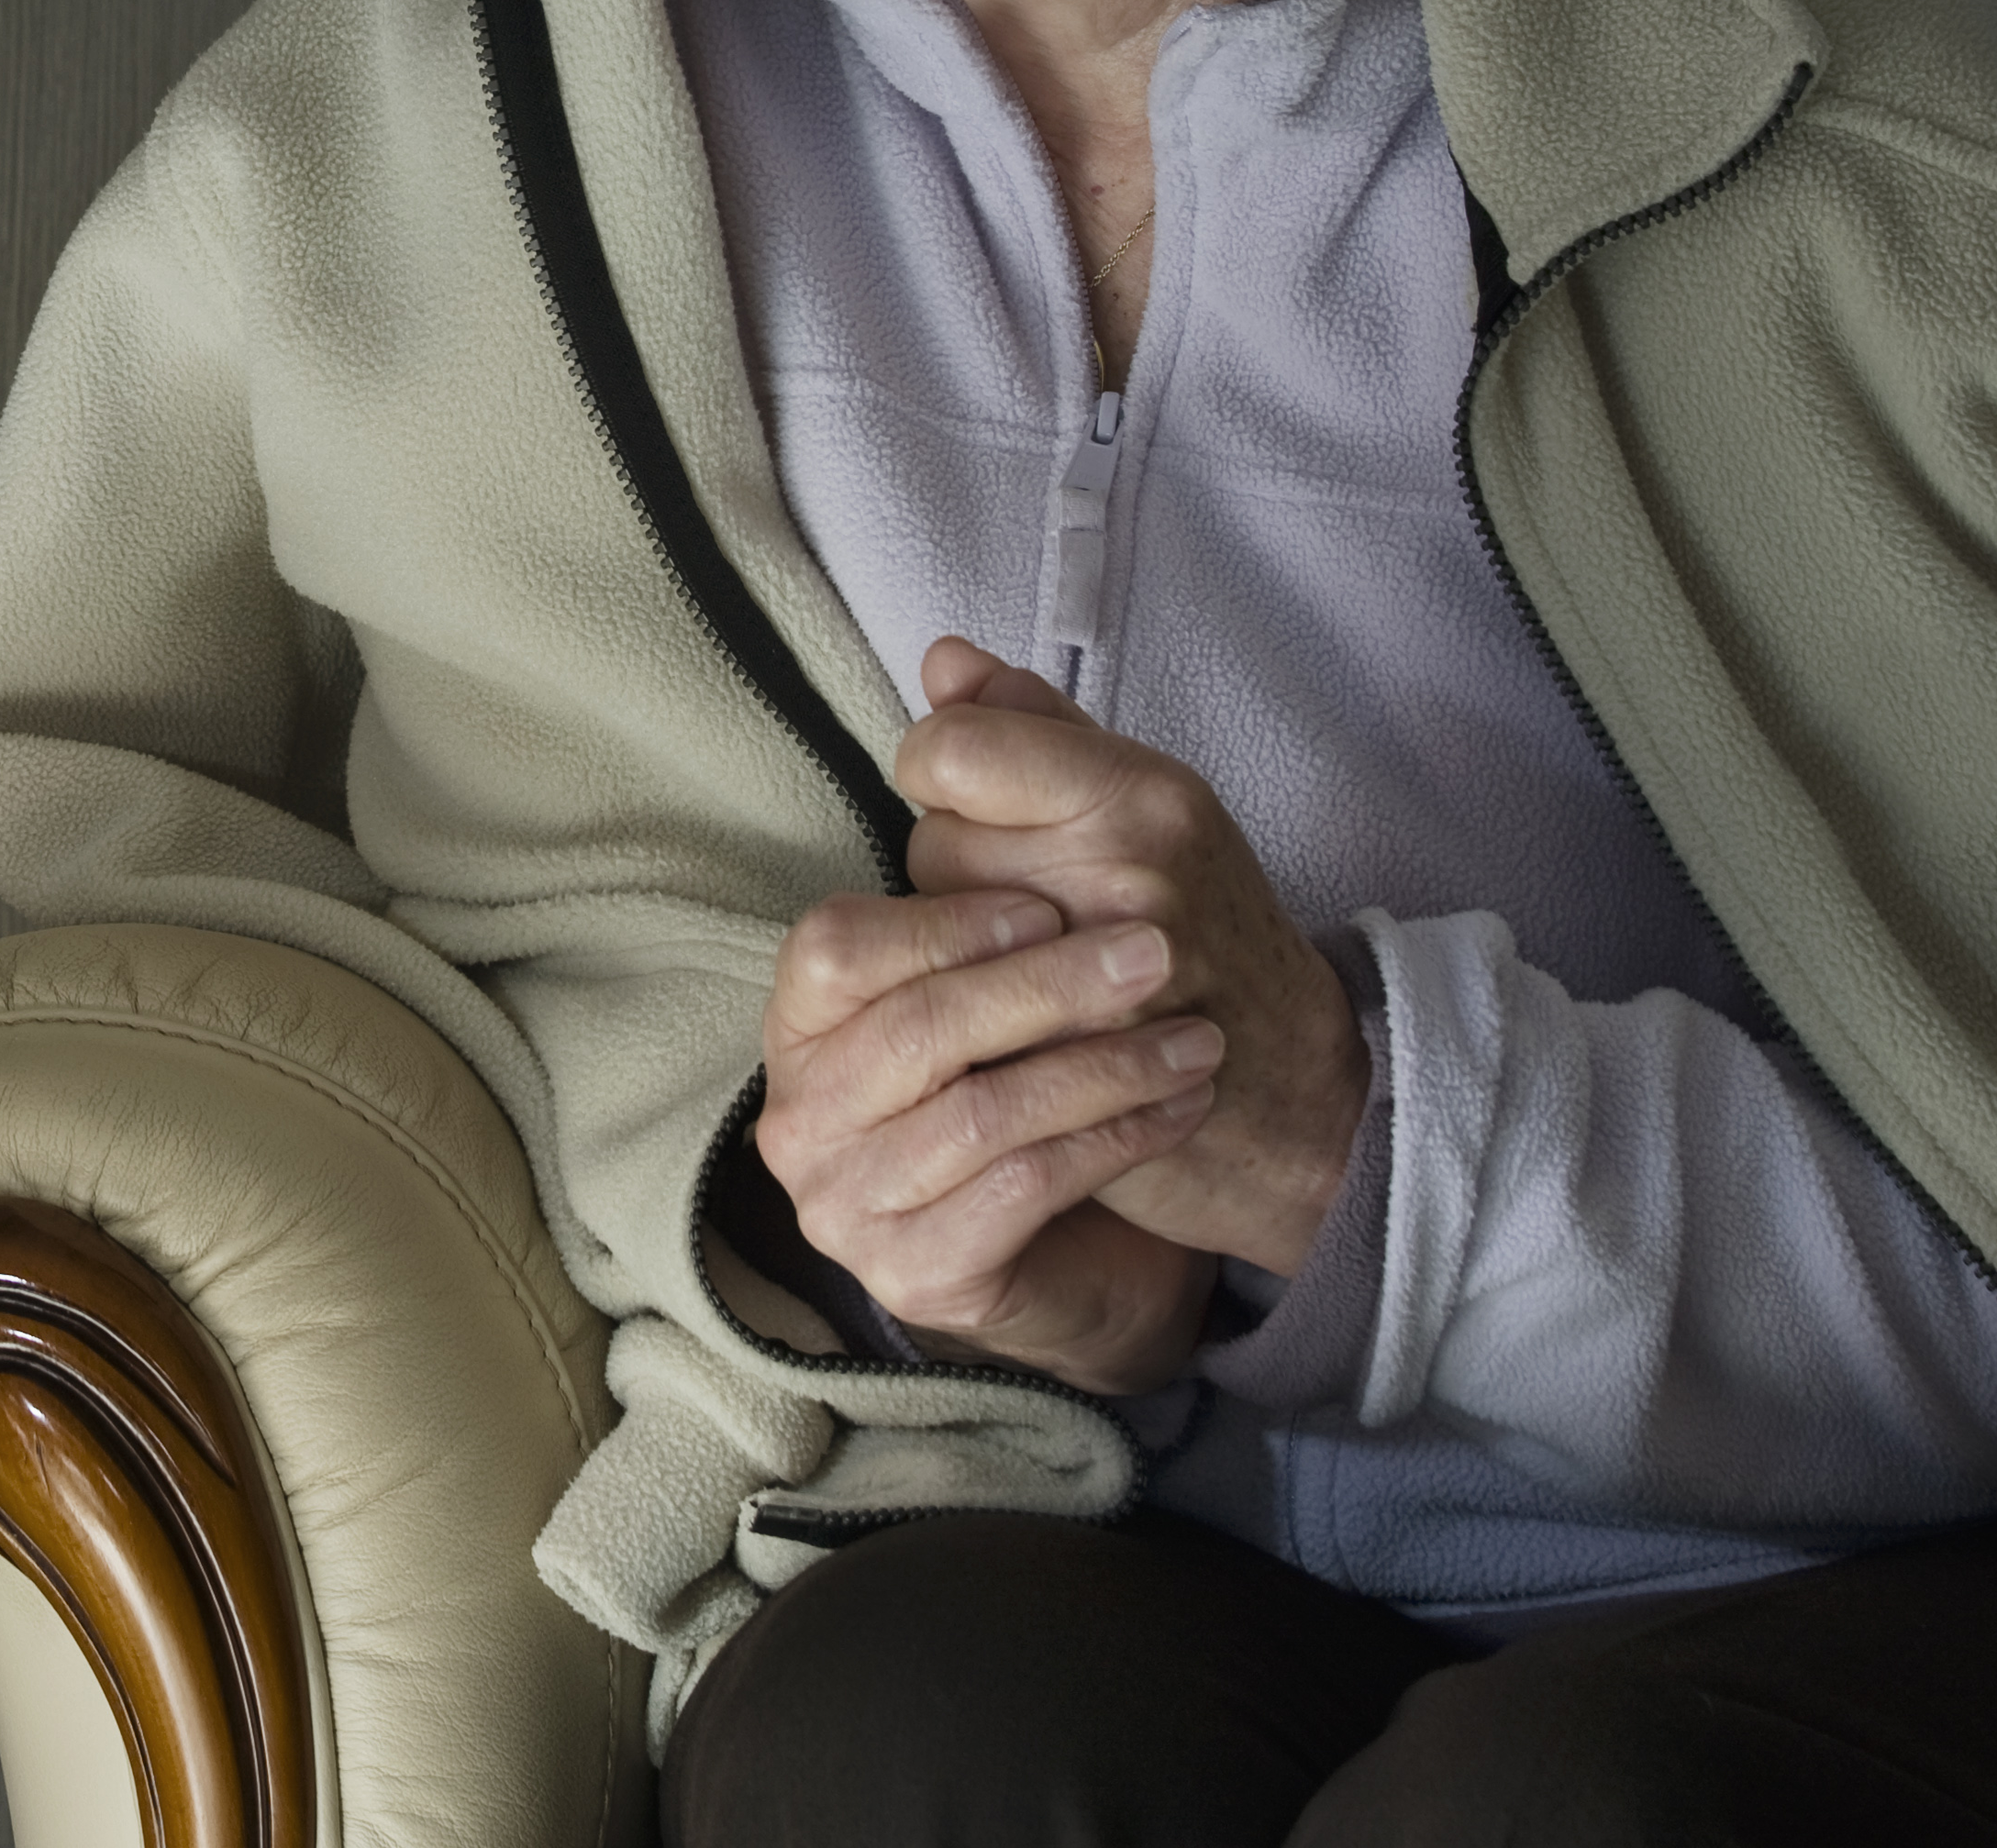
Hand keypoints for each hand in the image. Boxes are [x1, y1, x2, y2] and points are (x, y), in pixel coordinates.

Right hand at [754, 883, 1223, 1394]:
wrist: (1076, 1254)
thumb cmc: (1026, 1091)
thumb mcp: (995, 985)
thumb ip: (982, 876)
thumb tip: (966, 718)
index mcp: (800, 1027)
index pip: (832, 948)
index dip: (940, 922)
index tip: (1049, 905)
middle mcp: (800, 1121)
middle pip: (917, 1029)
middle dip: (1048, 985)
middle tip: (1155, 955)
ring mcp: (847, 1209)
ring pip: (982, 1112)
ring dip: (1104, 1066)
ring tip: (1196, 1038)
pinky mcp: (916, 1277)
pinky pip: (1024, 1188)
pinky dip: (1113, 1138)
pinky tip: (1179, 1106)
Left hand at [896, 639, 1370, 1279]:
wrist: (1284, 1071)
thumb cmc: (1206, 912)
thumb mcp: (1146, 793)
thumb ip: (1034, 720)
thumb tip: (942, 660)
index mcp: (1138, 797)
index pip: (952, 749)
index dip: (940, 764)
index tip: (970, 788)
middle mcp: (1119, 879)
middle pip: (933, 839)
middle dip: (957, 857)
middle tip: (1027, 887)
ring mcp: (1092, 981)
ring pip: (932, 927)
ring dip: (956, 938)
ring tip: (1026, 948)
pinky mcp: (1062, 1063)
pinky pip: (949, 1010)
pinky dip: (964, 1010)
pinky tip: (1013, 1010)